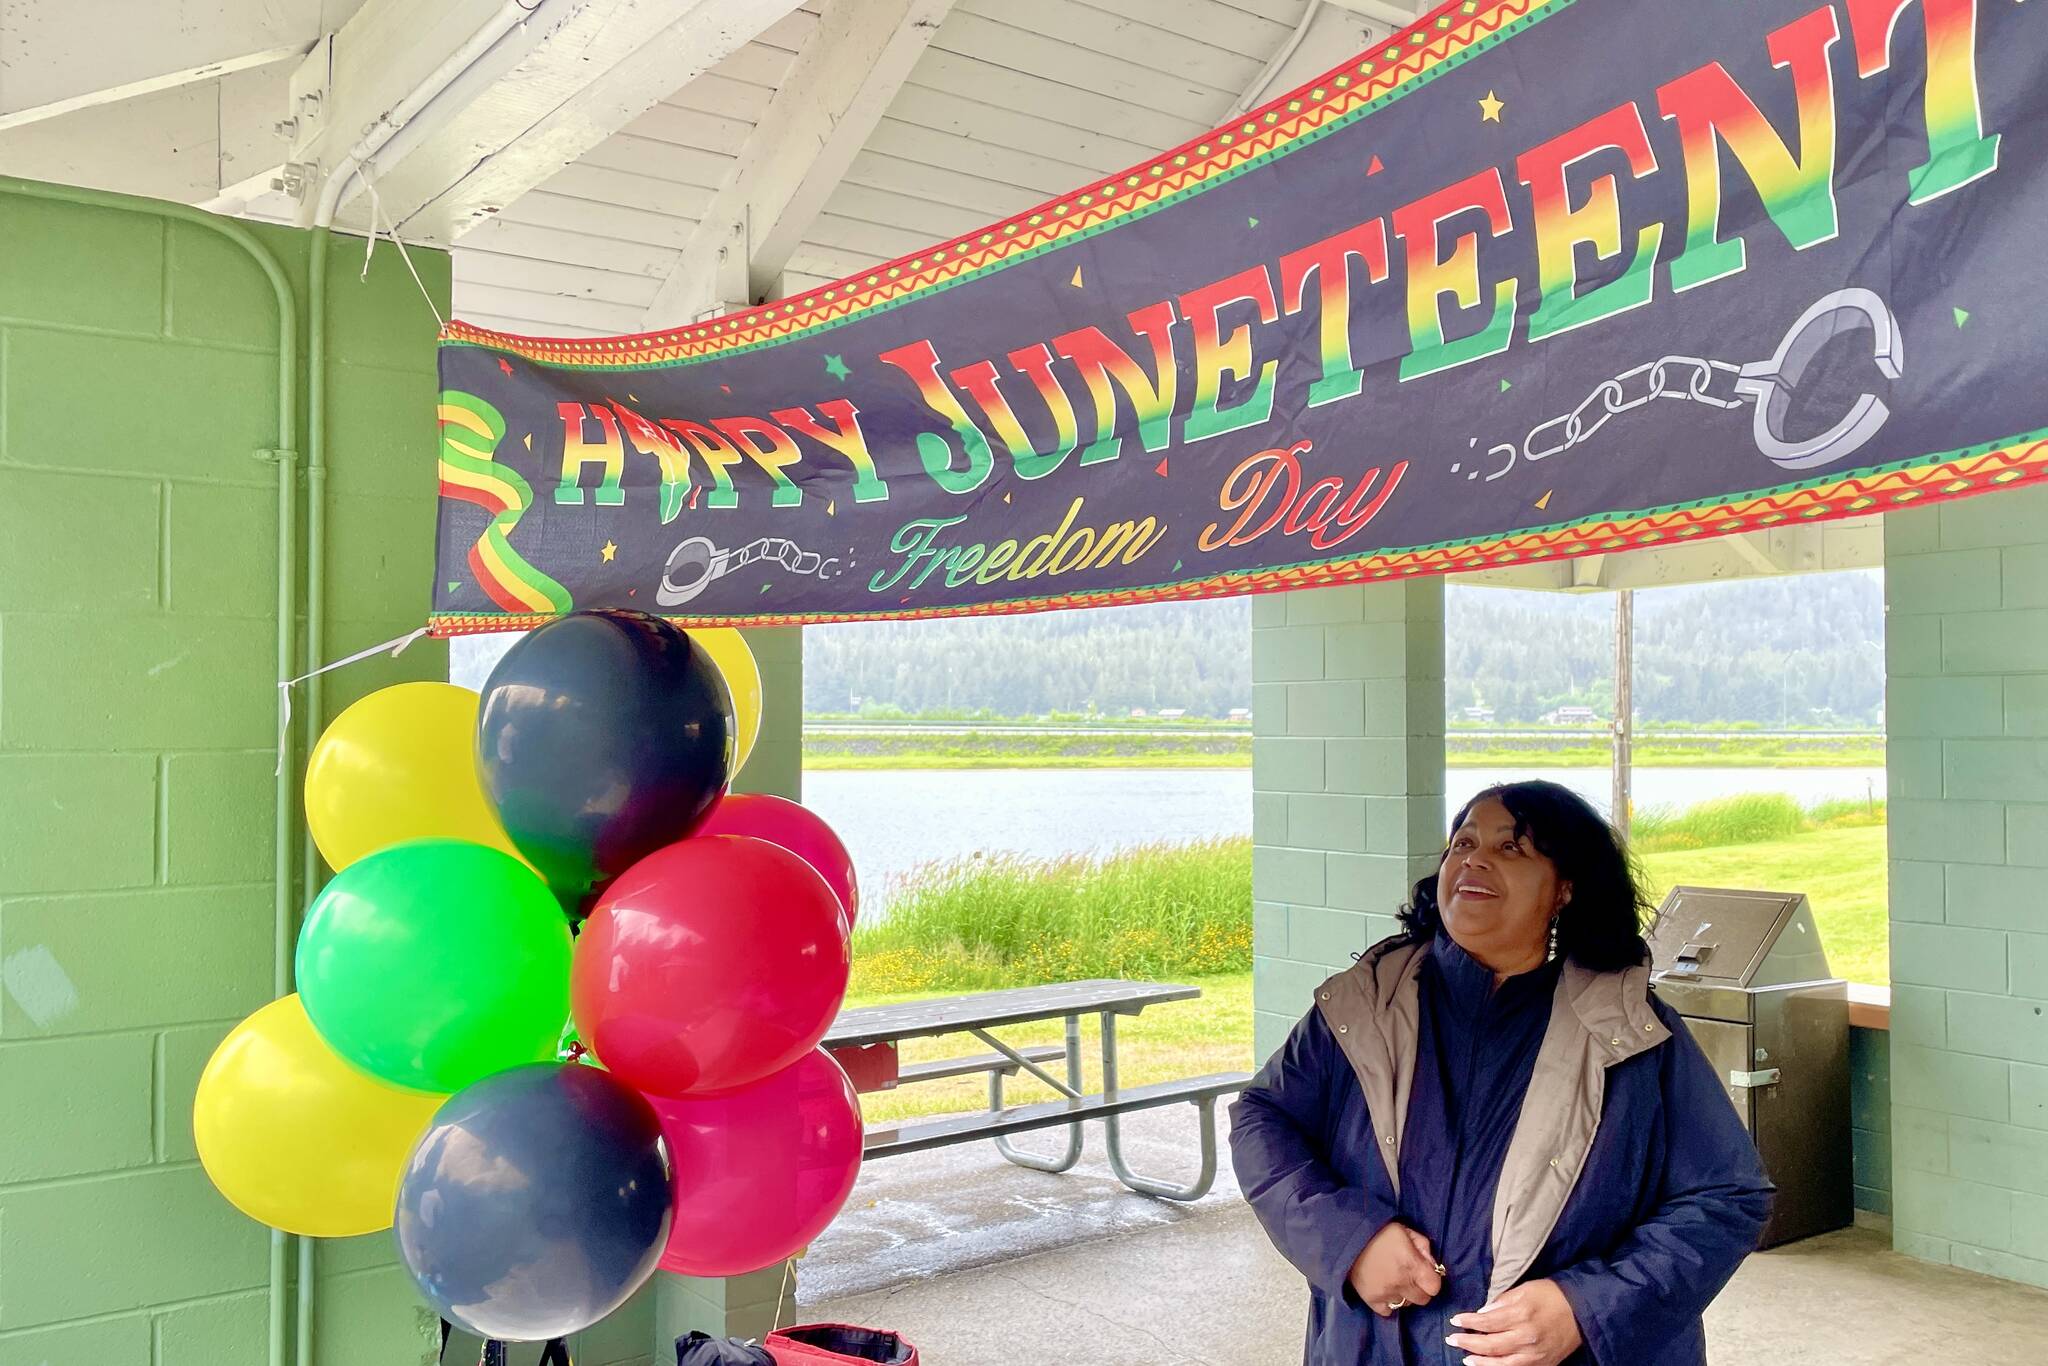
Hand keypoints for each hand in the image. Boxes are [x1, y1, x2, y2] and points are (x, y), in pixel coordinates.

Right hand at [1346, 1221, 1442, 1316]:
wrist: (1346, 1237)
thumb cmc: (1379, 1232)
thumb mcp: (1405, 1231)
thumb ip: (1423, 1246)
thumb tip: (1432, 1265)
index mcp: (1412, 1265)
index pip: (1435, 1287)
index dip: (1431, 1280)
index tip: (1423, 1274)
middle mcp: (1401, 1283)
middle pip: (1422, 1299)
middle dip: (1419, 1288)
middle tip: (1408, 1277)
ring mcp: (1386, 1294)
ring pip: (1406, 1305)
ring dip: (1403, 1295)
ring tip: (1394, 1281)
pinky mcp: (1371, 1300)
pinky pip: (1388, 1311)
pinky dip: (1388, 1304)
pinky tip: (1384, 1290)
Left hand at [1445, 1279, 1582, 1364]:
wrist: (1580, 1311)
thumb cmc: (1551, 1295)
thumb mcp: (1524, 1290)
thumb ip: (1501, 1302)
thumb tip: (1482, 1313)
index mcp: (1521, 1314)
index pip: (1487, 1322)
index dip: (1468, 1322)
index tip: (1455, 1321)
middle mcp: (1527, 1337)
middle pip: (1490, 1345)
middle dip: (1468, 1343)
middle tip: (1452, 1340)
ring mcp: (1535, 1354)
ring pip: (1501, 1363)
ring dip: (1480, 1361)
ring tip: (1465, 1358)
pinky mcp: (1543, 1364)